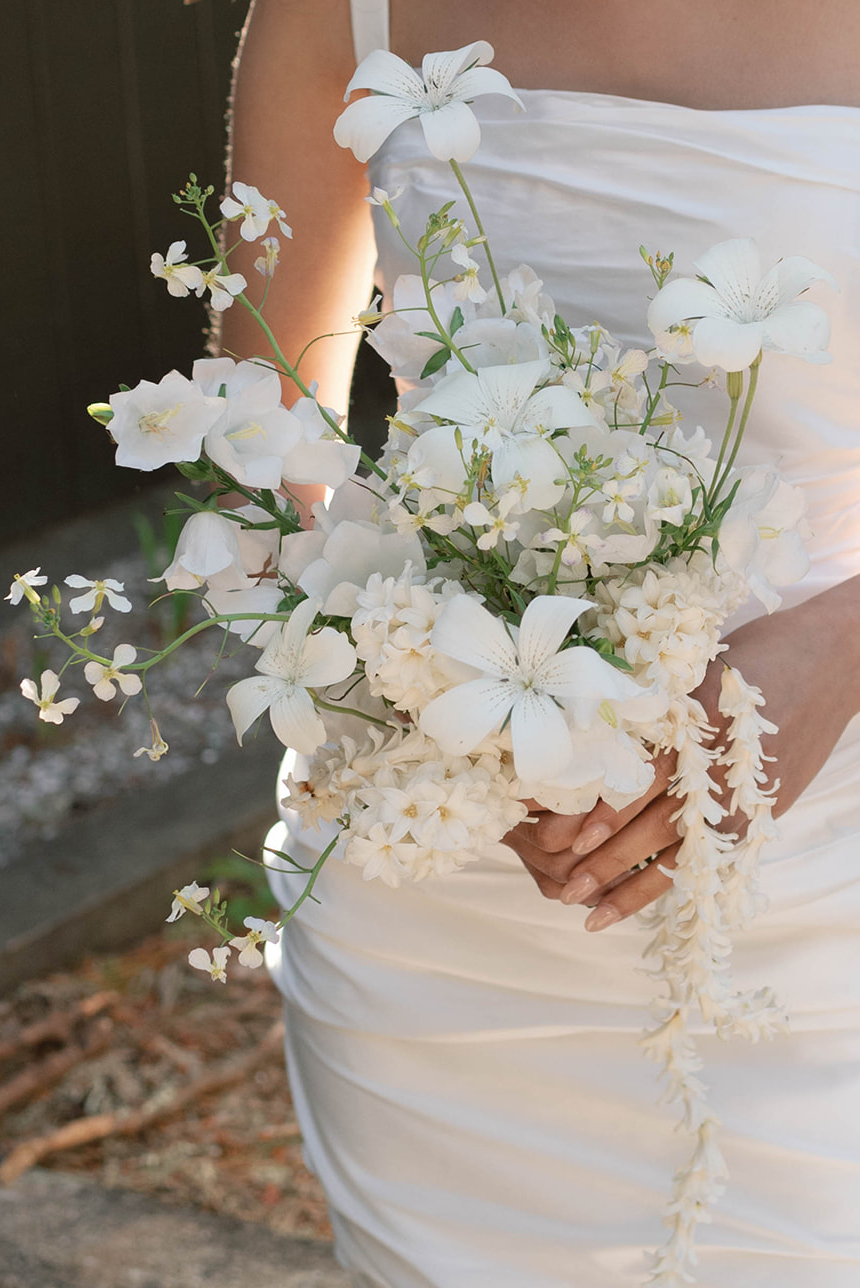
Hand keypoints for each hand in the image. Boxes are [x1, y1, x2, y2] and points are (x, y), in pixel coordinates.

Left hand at [504, 575, 859, 930]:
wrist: (829, 663)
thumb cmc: (751, 658)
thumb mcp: (689, 670)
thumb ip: (643, 705)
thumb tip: (572, 731)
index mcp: (691, 728)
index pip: (633, 776)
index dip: (591, 805)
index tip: (546, 825)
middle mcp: (712, 769)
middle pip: (646, 822)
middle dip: (598, 855)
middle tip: (554, 880)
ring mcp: (734, 799)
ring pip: (669, 851)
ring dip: (622, 881)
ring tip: (580, 905)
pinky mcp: (750, 818)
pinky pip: (698, 863)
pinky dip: (657, 888)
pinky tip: (623, 908)